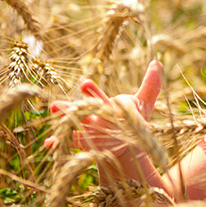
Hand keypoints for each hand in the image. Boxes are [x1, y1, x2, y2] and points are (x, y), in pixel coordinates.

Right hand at [44, 60, 163, 153]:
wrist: (125, 143)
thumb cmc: (133, 120)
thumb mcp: (144, 104)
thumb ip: (150, 86)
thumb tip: (156, 62)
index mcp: (106, 104)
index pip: (99, 96)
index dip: (92, 91)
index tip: (85, 84)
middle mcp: (94, 114)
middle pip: (82, 108)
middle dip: (72, 106)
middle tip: (57, 104)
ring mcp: (87, 129)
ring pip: (73, 123)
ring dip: (63, 119)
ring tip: (52, 113)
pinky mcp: (85, 144)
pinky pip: (70, 142)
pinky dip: (58, 142)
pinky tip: (48, 143)